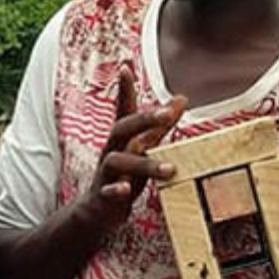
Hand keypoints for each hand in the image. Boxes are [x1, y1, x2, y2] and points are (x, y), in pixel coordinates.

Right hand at [82, 68, 184, 232]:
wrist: (97, 211)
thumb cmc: (124, 175)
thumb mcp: (142, 148)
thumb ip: (160, 126)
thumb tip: (181, 98)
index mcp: (122, 138)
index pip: (123, 110)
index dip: (124, 89)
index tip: (125, 67)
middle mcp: (111, 150)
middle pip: (122, 128)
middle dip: (144, 120)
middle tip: (167, 115)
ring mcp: (106, 173)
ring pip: (118, 161)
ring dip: (144, 163)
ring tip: (170, 169)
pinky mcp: (103, 196)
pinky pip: (107, 191)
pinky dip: (116, 190)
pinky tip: (125, 191)